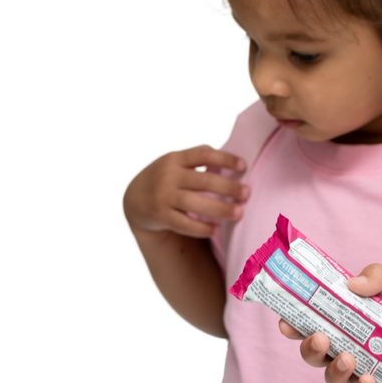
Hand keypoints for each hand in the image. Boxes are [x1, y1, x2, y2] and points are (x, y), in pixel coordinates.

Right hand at [122, 145, 247, 239]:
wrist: (134, 199)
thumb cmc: (166, 178)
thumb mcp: (175, 162)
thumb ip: (198, 159)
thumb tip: (233, 161)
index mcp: (175, 159)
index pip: (203, 154)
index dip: (225, 158)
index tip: (244, 166)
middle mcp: (168, 176)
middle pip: (204, 181)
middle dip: (229, 187)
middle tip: (247, 193)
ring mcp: (163, 196)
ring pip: (196, 204)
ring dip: (221, 209)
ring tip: (239, 213)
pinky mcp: (160, 216)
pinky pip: (185, 224)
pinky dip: (203, 228)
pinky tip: (217, 229)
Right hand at [277, 264, 381, 382]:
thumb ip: (377, 276)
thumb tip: (352, 282)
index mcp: (346, 320)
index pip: (310, 324)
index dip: (293, 325)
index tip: (286, 321)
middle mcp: (351, 346)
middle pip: (316, 356)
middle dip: (310, 350)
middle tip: (320, 338)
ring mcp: (366, 368)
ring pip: (336, 378)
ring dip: (335, 371)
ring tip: (347, 358)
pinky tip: (367, 380)